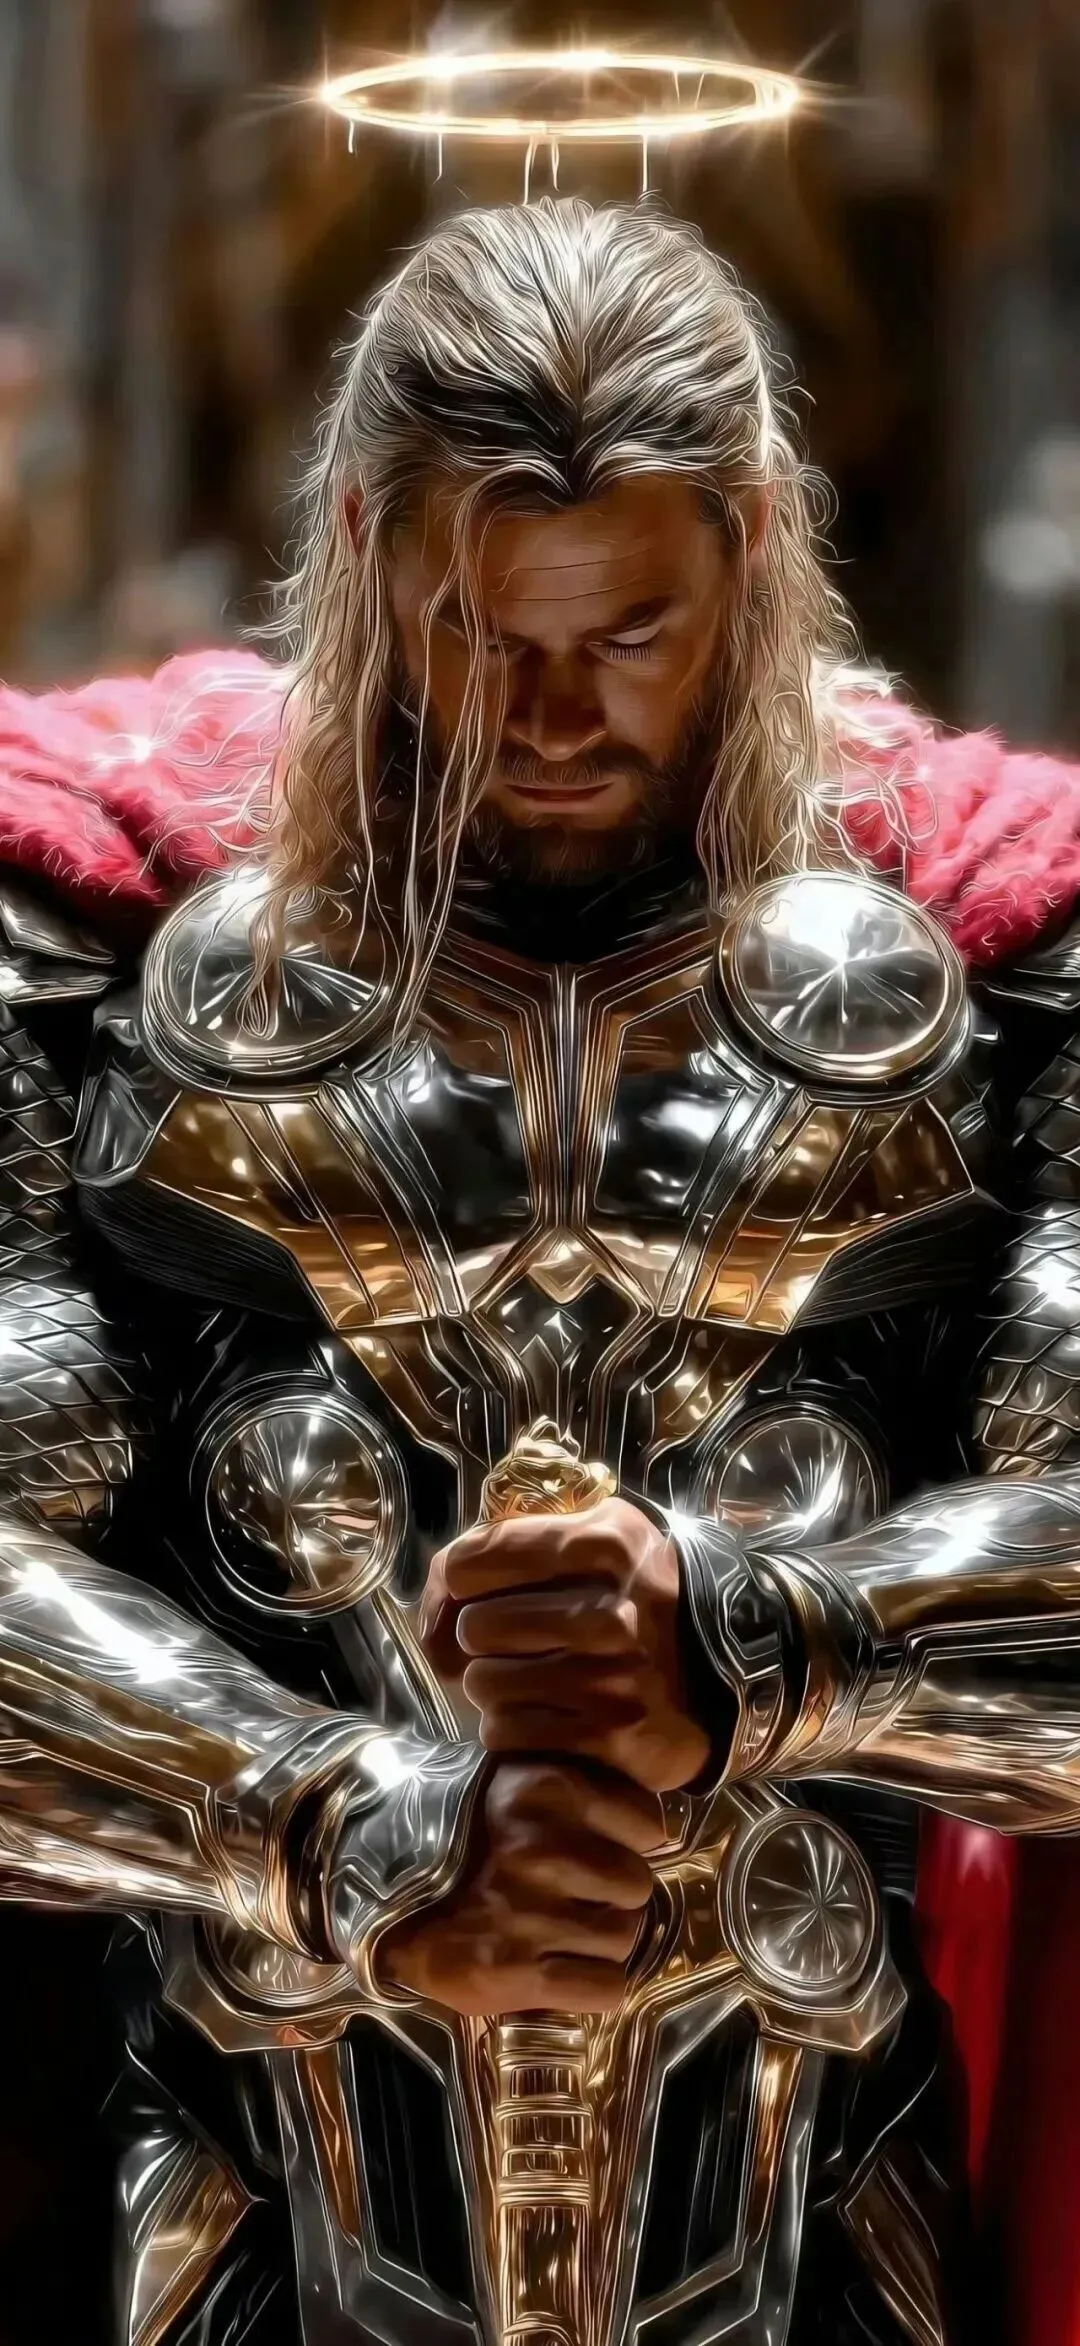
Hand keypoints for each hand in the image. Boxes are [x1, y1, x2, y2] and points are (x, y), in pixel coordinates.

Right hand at [377, 1761, 659, 2013]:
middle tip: (580, 1899)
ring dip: (602, 1942)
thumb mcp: (515, 1783)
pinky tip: (564, 1971)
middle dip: (616, 1897)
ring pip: (624, 1938)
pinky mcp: (517, 1974)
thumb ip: (582, 1791)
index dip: (633, 1844)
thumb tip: (660, 1830)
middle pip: (638, 1884)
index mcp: (547, 1789)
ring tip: (564, 1933)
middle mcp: (544, 1847)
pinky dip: (595, 1986)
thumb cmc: (461, 1836)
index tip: (608, 1851)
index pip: (649, 1824)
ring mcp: (531, 1913)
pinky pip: (607, 1987)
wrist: (383, 1894)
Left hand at [421, 1497, 709, 1793]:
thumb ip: (528, 1535)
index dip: (452, 1580)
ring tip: (526, 1677)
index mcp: (603, 1543)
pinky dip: (510, 1726)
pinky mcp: (607, 1732)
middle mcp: (607, 1609)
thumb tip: (442, 1577)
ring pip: (483, 1682)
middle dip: (477, 1638)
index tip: (458, 1594)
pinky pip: (506, 1730)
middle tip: (505, 1643)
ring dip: (492, 1685)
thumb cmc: (643, 1597)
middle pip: (473, 1626)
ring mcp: (608, 1675)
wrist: (728, 1669)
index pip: (472, 1558)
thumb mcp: (607, 1536)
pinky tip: (541, 1712)